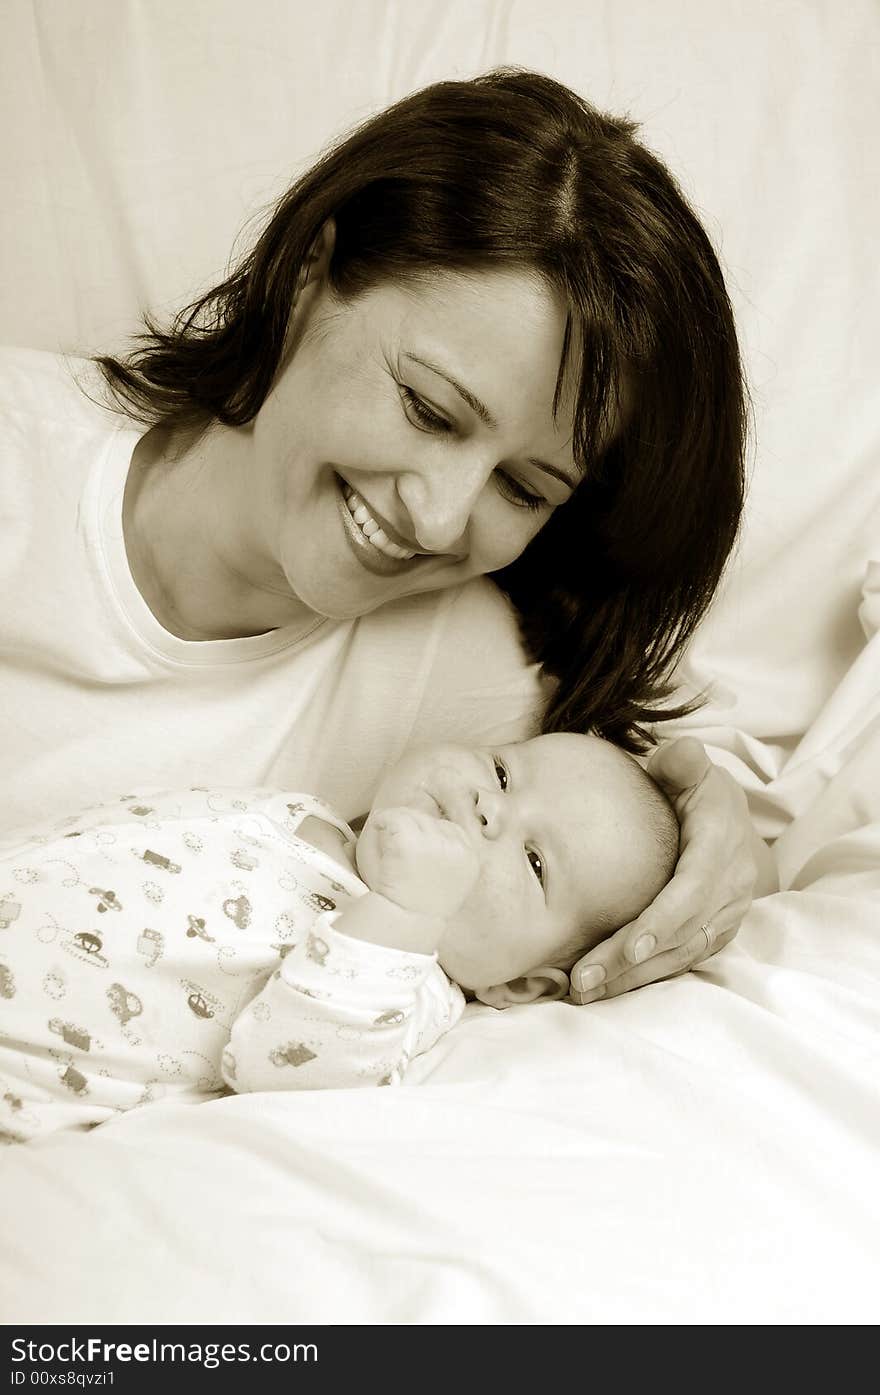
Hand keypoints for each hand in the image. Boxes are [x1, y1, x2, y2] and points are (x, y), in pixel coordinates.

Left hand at [356, 806, 479, 918]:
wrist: (404, 923)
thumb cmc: (421, 906)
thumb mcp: (451, 882)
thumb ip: (451, 856)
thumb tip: (438, 828)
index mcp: (470, 857)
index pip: (448, 828)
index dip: (427, 836)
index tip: (415, 853)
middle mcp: (456, 848)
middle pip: (428, 819)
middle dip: (411, 829)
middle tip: (399, 854)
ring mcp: (433, 843)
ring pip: (409, 815)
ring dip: (395, 826)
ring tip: (390, 849)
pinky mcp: (409, 841)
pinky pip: (392, 817)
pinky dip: (382, 822)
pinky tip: (379, 835)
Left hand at [570, 737, 757, 1003]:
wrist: (732, 820)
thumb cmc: (695, 792)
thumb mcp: (690, 770)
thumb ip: (681, 764)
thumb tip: (682, 752)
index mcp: (721, 845)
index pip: (692, 891)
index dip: (662, 922)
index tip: (629, 947)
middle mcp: (730, 887)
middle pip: (680, 935)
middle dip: (631, 962)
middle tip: (584, 981)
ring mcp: (726, 916)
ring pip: (680, 956)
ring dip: (632, 979)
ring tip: (583, 992)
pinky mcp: (715, 934)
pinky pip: (680, 962)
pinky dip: (644, 977)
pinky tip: (605, 988)